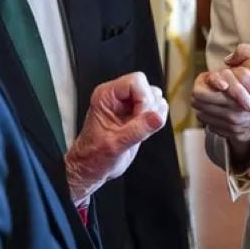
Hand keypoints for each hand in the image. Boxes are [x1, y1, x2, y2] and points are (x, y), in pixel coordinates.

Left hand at [66, 72, 167, 205]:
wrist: (92, 167)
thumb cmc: (94, 156)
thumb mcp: (116, 144)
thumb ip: (138, 130)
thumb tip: (157, 117)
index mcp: (106, 96)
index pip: (136, 81)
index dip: (143, 99)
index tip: (141, 117)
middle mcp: (117, 96)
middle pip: (147, 87)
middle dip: (149, 108)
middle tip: (139, 126)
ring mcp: (127, 104)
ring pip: (154, 96)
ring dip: (153, 114)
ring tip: (139, 130)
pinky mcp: (136, 113)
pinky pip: (155, 108)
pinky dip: (155, 120)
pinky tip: (143, 132)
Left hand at [191, 44, 249, 142]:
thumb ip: (244, 52)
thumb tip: (226, 61)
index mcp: (236, 101)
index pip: (199, 95)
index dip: (204, 82)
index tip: (215, 77)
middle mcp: (233, 120)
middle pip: (198, 106)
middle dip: (204, 92)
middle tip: (215, 85)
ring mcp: (235, 130)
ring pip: (205, 117)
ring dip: (209, 105)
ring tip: (221, 95)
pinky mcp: (239, 136)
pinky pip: (215, 127)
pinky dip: (217, 117)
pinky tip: (227, 107)